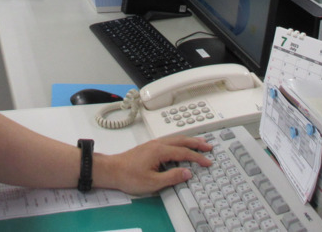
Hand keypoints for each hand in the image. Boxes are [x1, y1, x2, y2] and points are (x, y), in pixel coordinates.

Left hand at [96, 135, 212, 195]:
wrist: (112, 170)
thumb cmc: (129, 176)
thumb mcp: (152, 182)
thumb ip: (171, 177)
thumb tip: (187, 173)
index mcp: (160, 151)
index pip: (184, 153)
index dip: (197, 158)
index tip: (207, 162)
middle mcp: (157, 144)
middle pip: (181, 140)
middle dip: (196, 143)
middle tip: (209, 146)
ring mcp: (153, 144)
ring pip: (175, 139)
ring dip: (188, 140)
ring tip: (199, 143)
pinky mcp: (149, 147)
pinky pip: (169, 141)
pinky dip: (180, 142)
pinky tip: (180, 146)